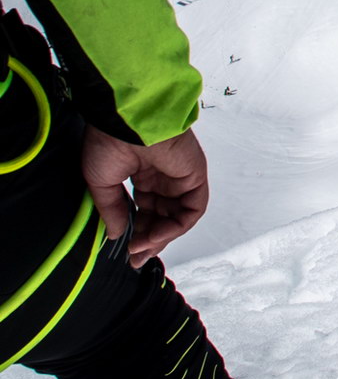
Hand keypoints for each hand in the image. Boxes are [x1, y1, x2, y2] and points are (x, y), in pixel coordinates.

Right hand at [80, 126, 209, 265]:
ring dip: (162, 236)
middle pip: (164, 216)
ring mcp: (180, 176)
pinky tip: (156, 235)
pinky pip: (193, 208)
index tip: (127, 252)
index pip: (147, 210)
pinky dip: (177, 227)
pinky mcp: (195, 175)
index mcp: (143, 173)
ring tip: (142, 248)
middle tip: (135, 258)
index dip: (138, 232)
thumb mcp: (101, 182)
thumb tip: (116, 235)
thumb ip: (113, 210)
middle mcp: (164, 176)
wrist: (125, 121)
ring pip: (179, 216)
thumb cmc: (108, 141)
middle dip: (151, 240)